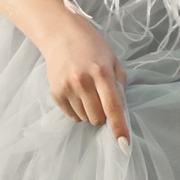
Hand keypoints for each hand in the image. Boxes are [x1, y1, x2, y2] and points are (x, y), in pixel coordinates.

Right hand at [42, 13, 130, 147]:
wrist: (61, 34)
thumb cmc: (92, 47)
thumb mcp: (113, 60)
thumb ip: (119, 85)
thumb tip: (121, 112)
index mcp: (102, 72)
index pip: (113, 106)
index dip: (119, 127)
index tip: (124, 144)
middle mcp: (83, 81)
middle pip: (98, 118)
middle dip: (103, 114)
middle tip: (101, 98)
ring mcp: (67, 87)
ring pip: (85, 119)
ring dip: (90, 112)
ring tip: (87, 92)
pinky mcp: (55, 92)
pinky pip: (72, 116)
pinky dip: (77, 111)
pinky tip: (77, 94)